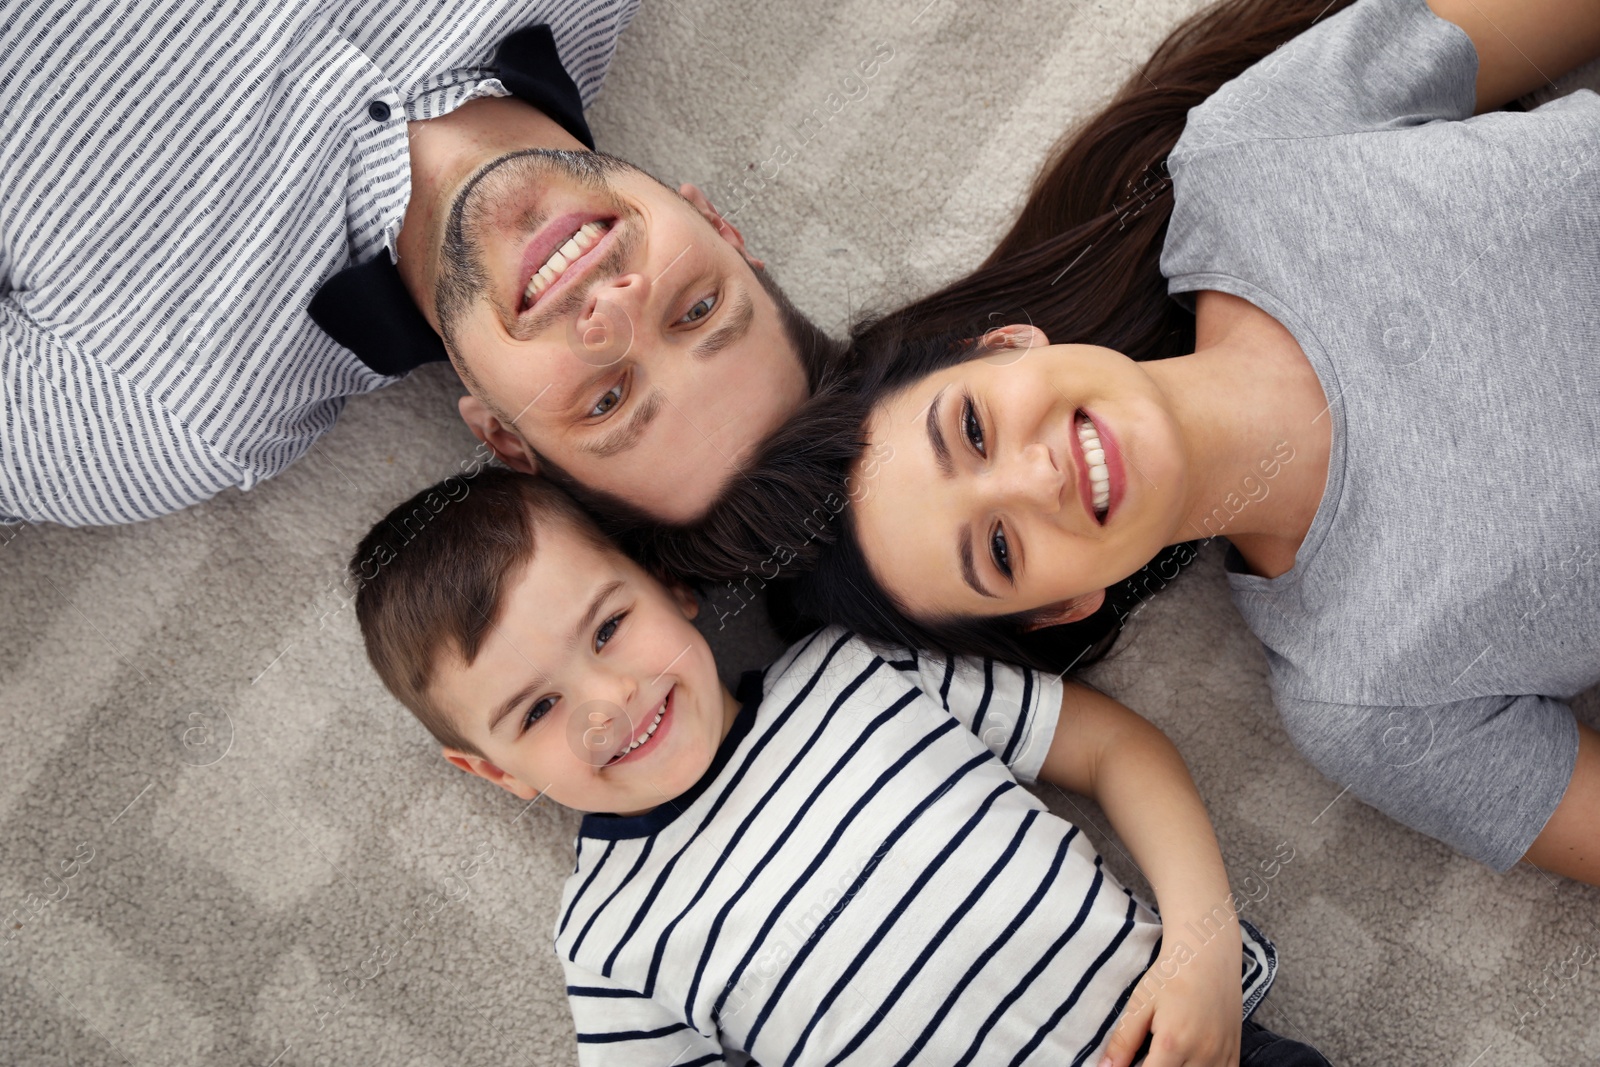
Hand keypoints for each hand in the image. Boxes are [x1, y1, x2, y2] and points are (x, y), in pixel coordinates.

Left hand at [1098, 939, 1241, 1066]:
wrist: (1208, 954)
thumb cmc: (1171, 975)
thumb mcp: (1140, 1005)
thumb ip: (1123, 1042)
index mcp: (1172, 1044)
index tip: (1130, 1064)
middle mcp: (1201, 1055)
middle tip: (1148, 1056)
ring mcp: (1221, 1056)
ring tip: (1166, 1056)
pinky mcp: (1234, 1053)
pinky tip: (1188, 1060)